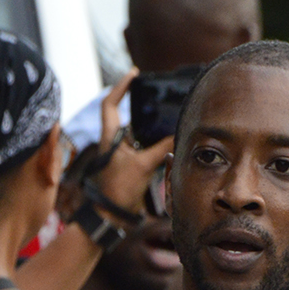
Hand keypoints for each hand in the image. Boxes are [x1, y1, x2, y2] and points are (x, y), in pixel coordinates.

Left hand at [93, 70, 172, 215]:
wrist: (111, 216)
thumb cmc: (119, 190)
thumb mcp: (144, 166)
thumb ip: (162, 148)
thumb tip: (179, 135)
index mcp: (109, 137)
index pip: (110, 103)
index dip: (121, 86)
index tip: (134, 74)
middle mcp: (112, 142)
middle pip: (123, 115)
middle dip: (136, 104)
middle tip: (151, 94)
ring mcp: (119, 154)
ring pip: (133, 132)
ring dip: (146, 125)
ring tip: (162, 117)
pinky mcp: (126, 166)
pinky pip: (140, 147)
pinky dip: (151, 142)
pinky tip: (164, 142)